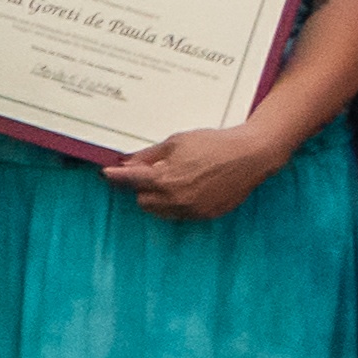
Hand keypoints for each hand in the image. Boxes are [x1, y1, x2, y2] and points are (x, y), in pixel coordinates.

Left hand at [104, 117, 287, 222]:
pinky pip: (180, 214)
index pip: (130, 181)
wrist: (251, 155)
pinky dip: (177, 204)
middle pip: (142, 201)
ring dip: (158, 199)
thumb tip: (128, 163)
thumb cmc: (213, 144)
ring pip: (160, 211)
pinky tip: (189, 188)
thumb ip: (149, 155)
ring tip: (174, 179)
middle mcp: (175, 199)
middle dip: (142, 188)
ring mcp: (191, 210)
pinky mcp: (206, 215)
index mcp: (164, 179)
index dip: (116, 177)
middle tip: (152, 173)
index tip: (106, 174)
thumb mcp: (176, 142)